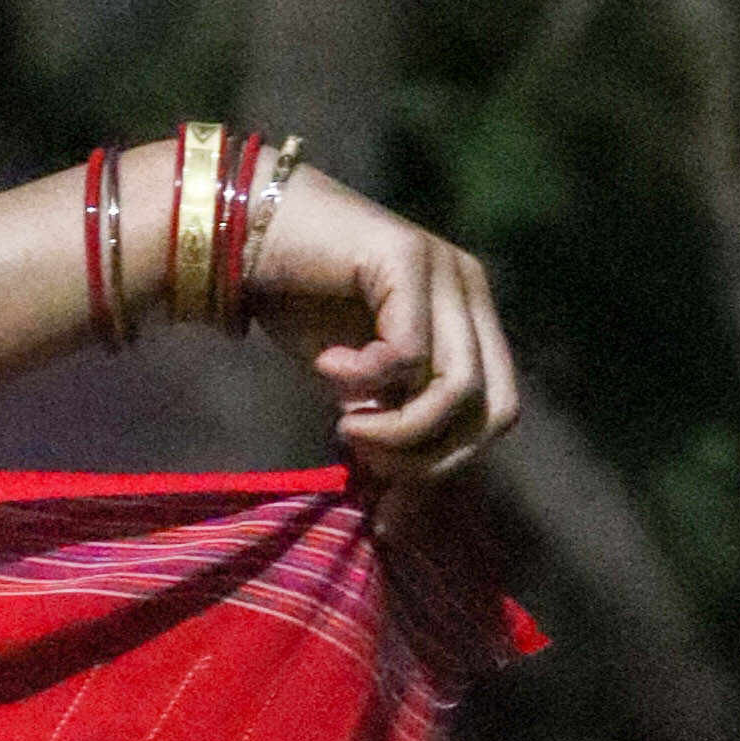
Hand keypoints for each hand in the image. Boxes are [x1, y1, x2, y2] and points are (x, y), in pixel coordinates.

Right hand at [241, 165, 519, 488]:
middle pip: (495, 410)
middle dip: (431, 458)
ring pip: (457, 387)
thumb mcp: (357, 383)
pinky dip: (364, 378)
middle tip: (368, 464)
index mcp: (469, 318)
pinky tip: (326, 366)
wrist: (244, 232)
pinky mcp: (407, 257)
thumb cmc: (296, 303)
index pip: (494, 412)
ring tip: (345, 425)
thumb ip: (390, 420)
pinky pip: (408, 352)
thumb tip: (399, 507)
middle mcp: (470, 290)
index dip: (445, 465)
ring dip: (398, 429)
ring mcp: (445, 271)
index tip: (384, 499)